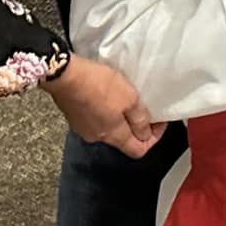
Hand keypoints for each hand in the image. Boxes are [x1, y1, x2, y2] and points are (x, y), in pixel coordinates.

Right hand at [41, 55, 163, 158]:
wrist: (66, 75)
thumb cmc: (100, 86)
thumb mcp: (130, 99)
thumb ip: (140, 119)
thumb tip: (145, 134)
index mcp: (114, 136)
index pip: (138, 151)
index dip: (153, 138)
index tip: (159, 122)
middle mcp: (98, 138)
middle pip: (123, 140)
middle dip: (137, 126)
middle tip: (145, 108)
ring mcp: (83, 128)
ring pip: (109, 129)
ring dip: (120, 117)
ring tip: (126, 98)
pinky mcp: (74, 117)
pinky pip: (95, 119)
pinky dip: (105, 111)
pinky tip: (107, 95)